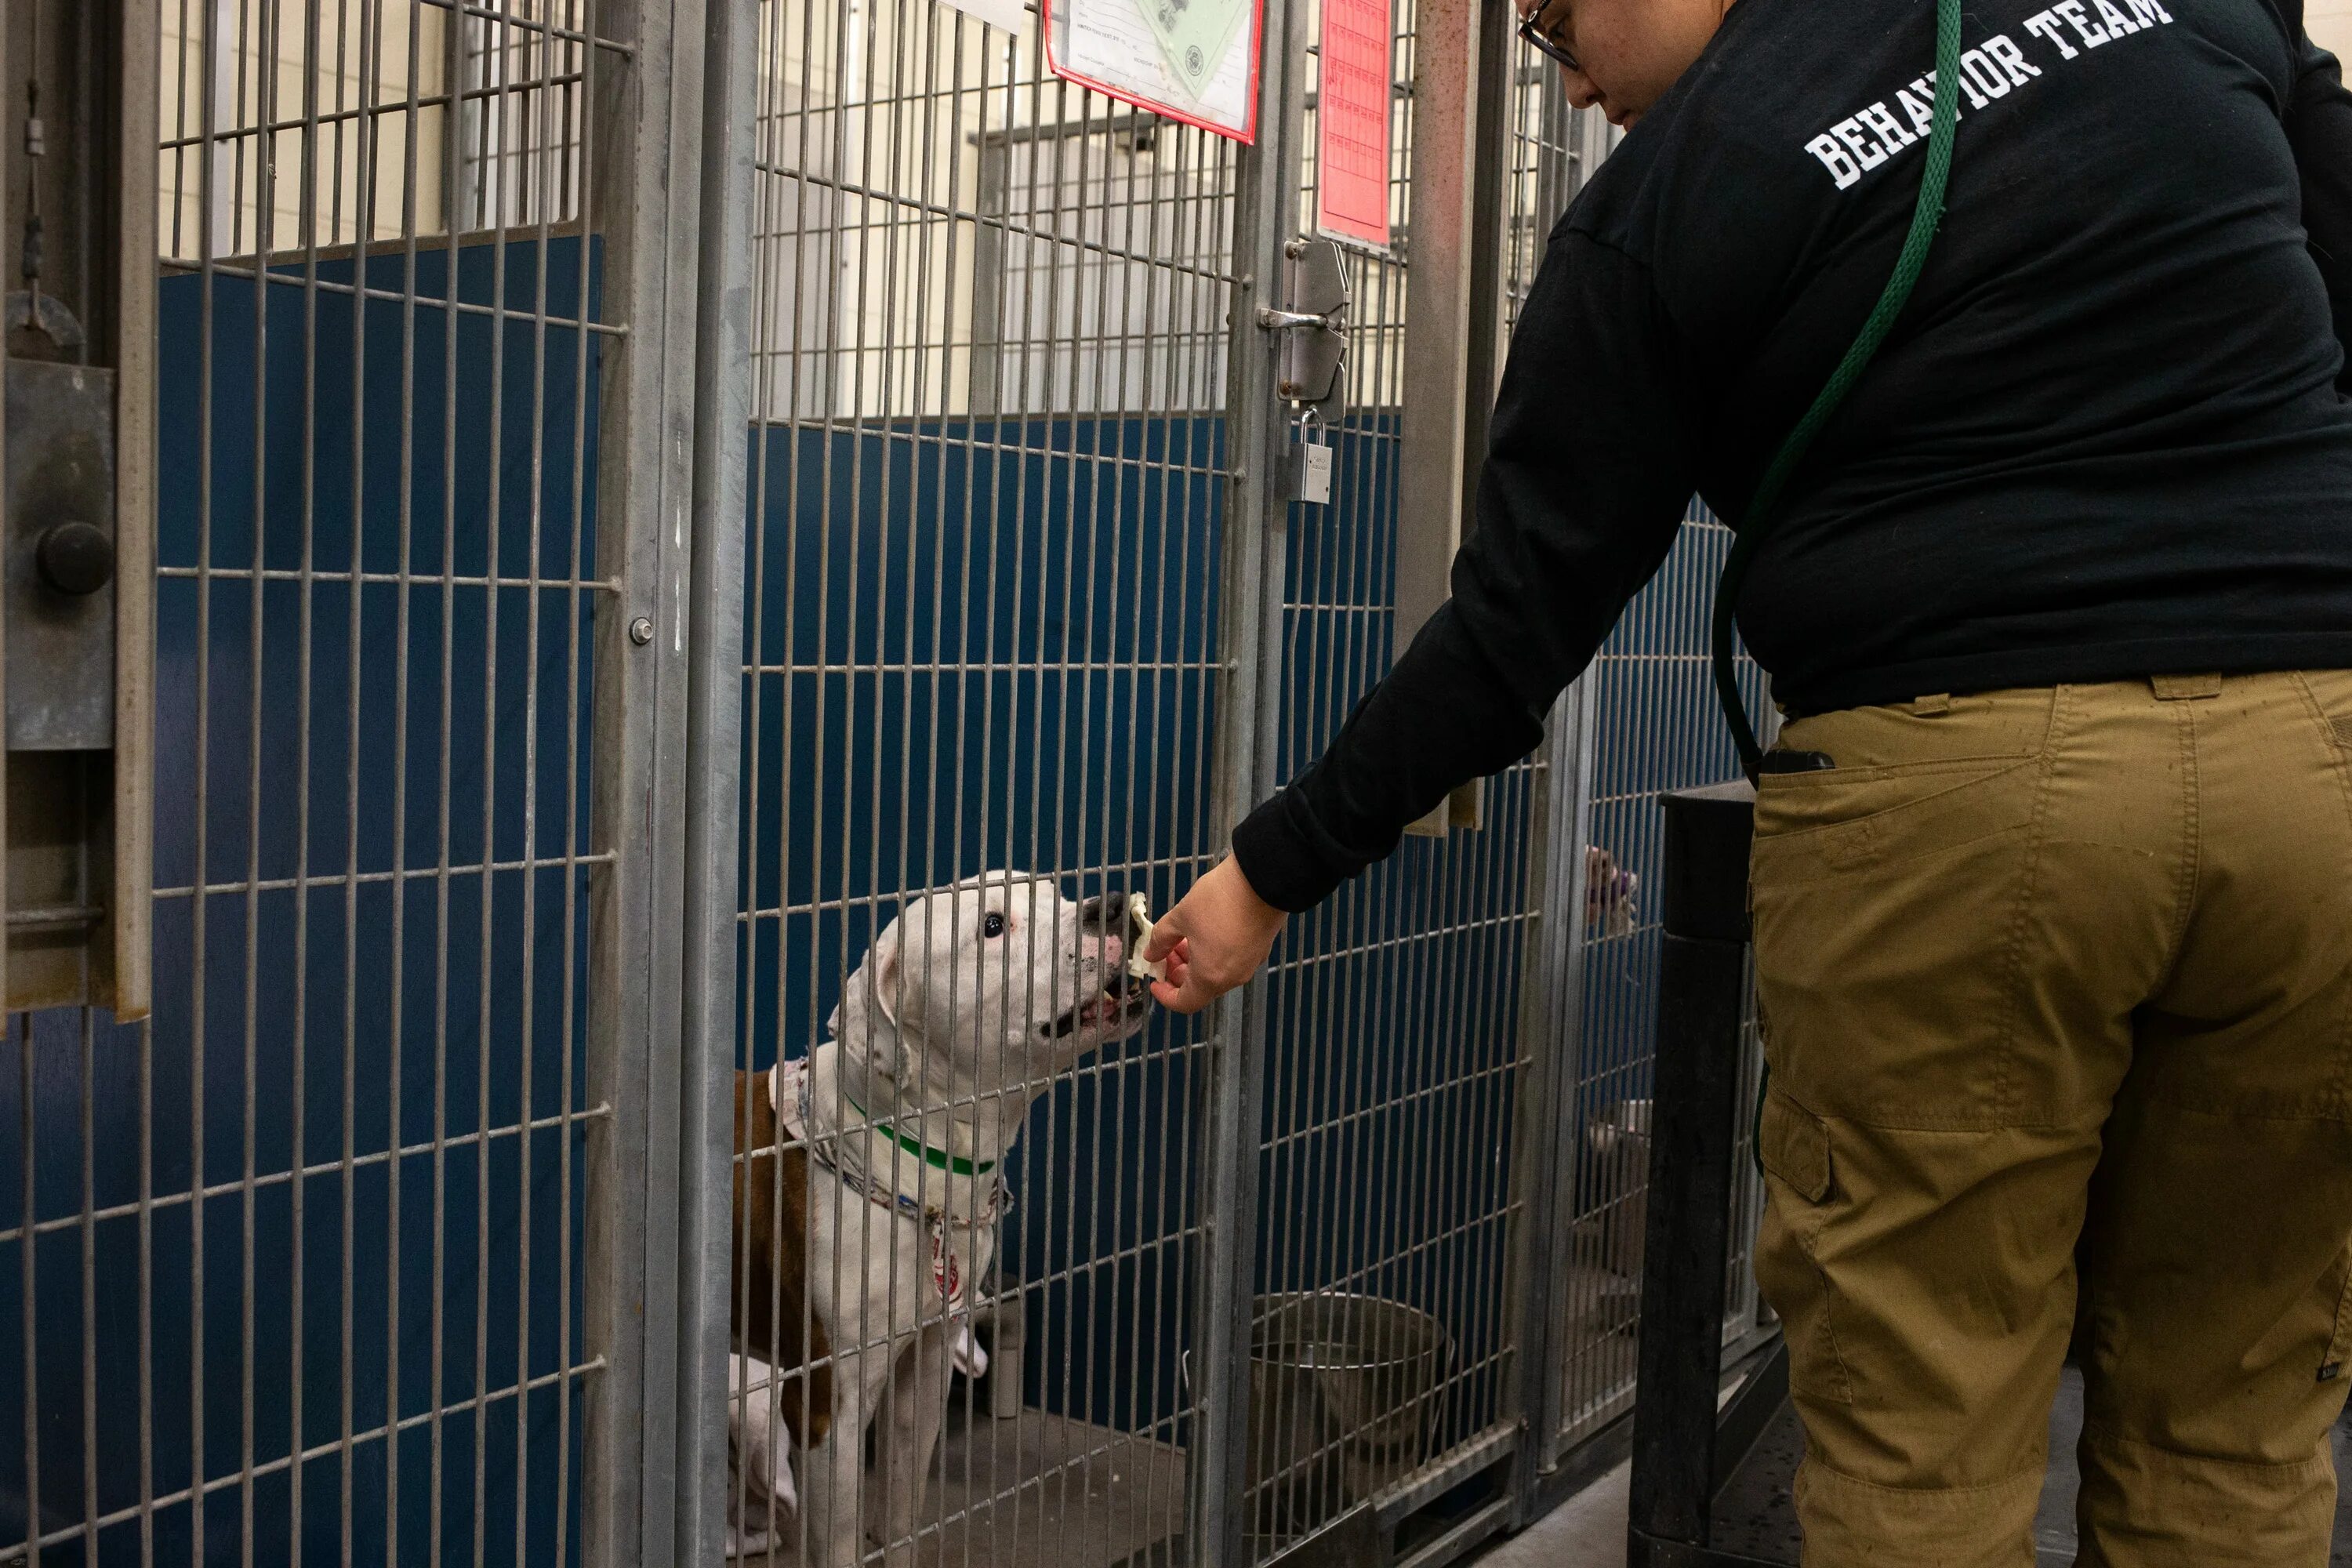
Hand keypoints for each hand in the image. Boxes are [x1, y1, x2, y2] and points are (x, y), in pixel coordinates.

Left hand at [1144, 857, 1286, 1013]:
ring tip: (1185, 936)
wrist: (1263, 879)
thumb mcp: (1180, 917)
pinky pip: (1232, 962)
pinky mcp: (1260, 950)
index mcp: (1210, 977)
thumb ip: (1161, 940)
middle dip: (1180, 972)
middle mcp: (1232, 977)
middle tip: (1167, 950)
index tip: (1156, 979)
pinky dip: (1215, 955)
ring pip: (1217, 974)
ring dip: (1197, 962)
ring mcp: (1250, 964)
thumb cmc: (1218, 900)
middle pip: (1201, 988)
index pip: (1185, 1003)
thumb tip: (1151, 954)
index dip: (1166, 995)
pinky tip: (1208, 931)